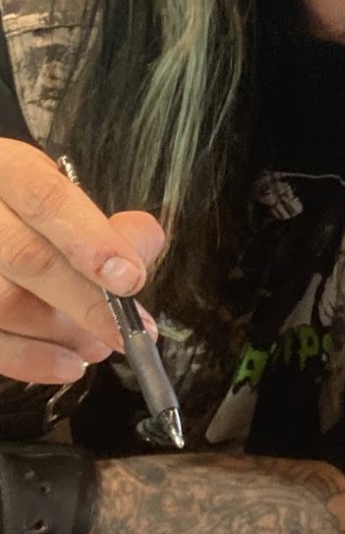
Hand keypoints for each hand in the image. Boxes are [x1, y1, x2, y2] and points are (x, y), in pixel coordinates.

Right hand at [0, 140, 165, 385]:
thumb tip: (141, 247)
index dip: (89, 239)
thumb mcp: (61, 195)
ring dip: (61, 334)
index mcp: (5, 169)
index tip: (131, 278)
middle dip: (87, 301)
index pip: (45, 198)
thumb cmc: (24, 214)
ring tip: (100, 345)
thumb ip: (105, 222)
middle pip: (25, 257)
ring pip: (2, 303)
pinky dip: (29, 360)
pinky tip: (67, 365)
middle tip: (130, 331)